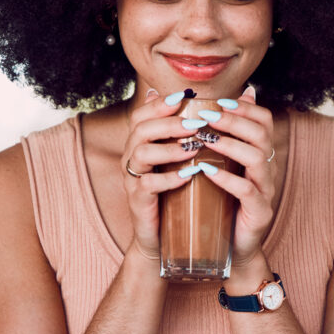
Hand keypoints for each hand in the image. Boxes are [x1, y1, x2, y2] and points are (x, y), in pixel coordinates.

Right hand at [122, 90, 205, 254]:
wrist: (162, 236)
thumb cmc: (175, 191)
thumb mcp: (181, 159)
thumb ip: (188, 132)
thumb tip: (201, 99)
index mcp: (141, 143)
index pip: (142, 115)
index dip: (160, 104)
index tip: (183, 97)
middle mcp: (132, 157)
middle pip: (140, 129)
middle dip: (168, 123)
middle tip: (195, 123)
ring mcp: (132, 179)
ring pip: (140, 154)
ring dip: (169, 149)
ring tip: (193, 148)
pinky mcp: (138, 201)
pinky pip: (147, 185)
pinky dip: (169, 178)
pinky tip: (189, 175)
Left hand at [192, 86, 276, 269]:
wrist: (232, 249)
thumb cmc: (223, 203)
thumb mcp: (222, 167)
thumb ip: (221, 139)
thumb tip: (222, 107)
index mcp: (261, 155)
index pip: (264, 121)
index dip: (245, 108)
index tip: (218, 102)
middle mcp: (267, 169)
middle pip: (261, 134)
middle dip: (233, 121)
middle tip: (206, 116)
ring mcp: (266, 191)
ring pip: (256, 158)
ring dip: (229, 144)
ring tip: (205, 139)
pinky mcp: (259, 213)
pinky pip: (247, 191)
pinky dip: (226, 178)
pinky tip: (206, 170)